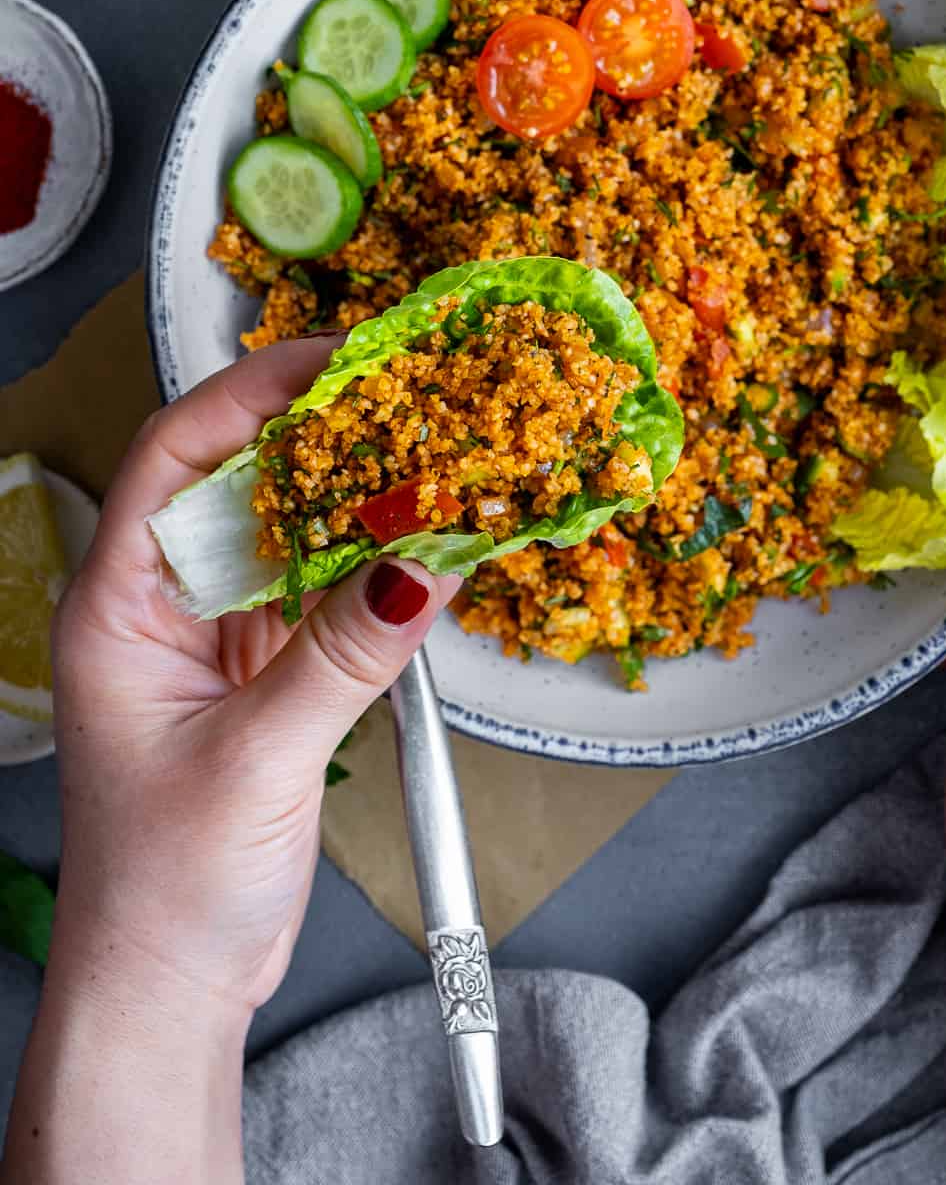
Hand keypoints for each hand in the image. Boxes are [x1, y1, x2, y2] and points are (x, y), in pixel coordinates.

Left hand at [2, 339, 460, 1184]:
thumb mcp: (253, 762)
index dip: (249, 395)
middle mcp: (162, 606)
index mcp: (117, 605)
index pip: (173, 454)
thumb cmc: (161, 890)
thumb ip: (338, 658)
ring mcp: (215, 638)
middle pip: (238, 478)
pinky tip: (424, 547)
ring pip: (288, 530)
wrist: (169, 985)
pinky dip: (374, 564)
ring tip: (428, 453)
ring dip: (355, 495)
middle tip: (401, 390)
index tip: (331, 359)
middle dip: (318, 429)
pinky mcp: (265, 673)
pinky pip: (322, 590)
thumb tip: (419, 569)